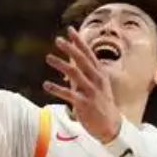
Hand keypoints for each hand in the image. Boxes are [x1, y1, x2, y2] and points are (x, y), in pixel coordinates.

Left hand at [43, 27, 121, 142]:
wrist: (111, 127)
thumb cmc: (102, 103)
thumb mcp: (97, 84)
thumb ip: (84, 72)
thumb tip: (71, 60)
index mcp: (99, 73)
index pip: (88, 53)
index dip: (79, 41)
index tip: (70, 30)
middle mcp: (96, 80)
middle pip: (82, 60)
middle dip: (70, 48)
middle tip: (58, 40)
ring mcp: (91, 91)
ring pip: (75, 74)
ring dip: (61, 64)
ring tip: (48, 57)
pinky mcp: (84, 104)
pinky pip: (69, 94)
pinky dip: (57, 89)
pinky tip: (46, 84)